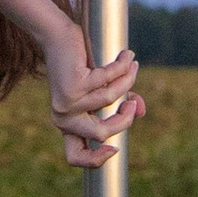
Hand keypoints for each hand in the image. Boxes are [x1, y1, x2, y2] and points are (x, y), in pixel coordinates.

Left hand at [43, 21, 143, 168]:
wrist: (56, 36)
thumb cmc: (80, 65)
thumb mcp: (101, 89)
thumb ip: (121, 101)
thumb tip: (141, 111)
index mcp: (67, 125)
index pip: (74, 157)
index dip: (95, 160)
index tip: (116, 148)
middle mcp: (63, 118)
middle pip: (101, 134)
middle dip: (124, 120)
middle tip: (133, 102)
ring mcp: (67, 103)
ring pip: (110, 101)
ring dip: (127, 81)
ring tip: (133, 66)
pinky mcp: (73, 85)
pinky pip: (108, 81)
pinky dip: (122, 68)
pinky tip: (128, 56)